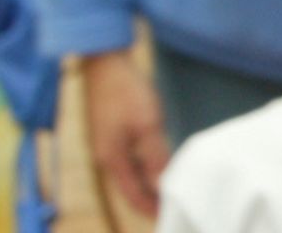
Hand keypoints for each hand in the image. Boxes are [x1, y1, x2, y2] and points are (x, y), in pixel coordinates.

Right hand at [79, 50, 169, 216]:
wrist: (105, 63)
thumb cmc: (127, 92)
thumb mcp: (148, 125)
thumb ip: (156, 157)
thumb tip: (163, 187)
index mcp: (112, 160)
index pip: (134, 196)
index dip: (152, 209)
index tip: (171, 217)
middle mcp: (107, 157)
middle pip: (131, 188)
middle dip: (151, 200)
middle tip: (175, 207)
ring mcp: (108, 145)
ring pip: (131, 174)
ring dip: (149, 184)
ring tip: (172, 190)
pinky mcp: (112, 134)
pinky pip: (130, 160)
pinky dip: (145, 168)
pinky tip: (160, 166)